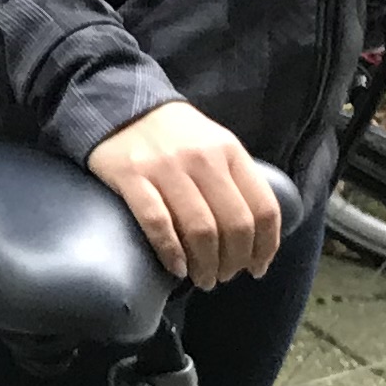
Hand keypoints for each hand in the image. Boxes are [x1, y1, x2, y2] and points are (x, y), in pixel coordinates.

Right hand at [85, 102, 284, 288]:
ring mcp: (166, 167)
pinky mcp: (132, 176)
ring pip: (200, 229)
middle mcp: (203, 159)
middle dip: (234, 262)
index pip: (263, 207)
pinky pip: (157, 223)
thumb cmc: (174, 135)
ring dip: (206, 265)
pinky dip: (171, 252)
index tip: (257, 268)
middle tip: (224, 277)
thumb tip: (254, 235)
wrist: (120, 106)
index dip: (265, 246)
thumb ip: (235, 179)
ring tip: (204, 279)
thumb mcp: (215, 144)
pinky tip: (177, 268)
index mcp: (230, 151)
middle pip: (234, 225)